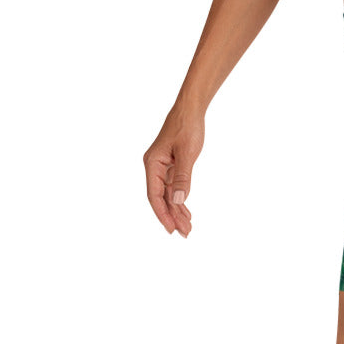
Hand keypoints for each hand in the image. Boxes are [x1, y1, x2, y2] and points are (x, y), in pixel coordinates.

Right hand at [143, 106, 204, 236]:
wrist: (191, 110)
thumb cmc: (187, 127)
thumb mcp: (187, 153)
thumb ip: (183, 177)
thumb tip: (178, 200)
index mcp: (153, 163)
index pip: (154, 195)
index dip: (162, 213)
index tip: (171, 229)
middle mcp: (154, 167)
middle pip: (160, 198)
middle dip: (172, 217)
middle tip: (185, 234)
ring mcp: (162, 167)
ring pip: (167, 195)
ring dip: (177, 212)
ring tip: (188, 228)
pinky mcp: (171, 166)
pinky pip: (173, 188)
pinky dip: (180, 201)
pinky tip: (186, 213)